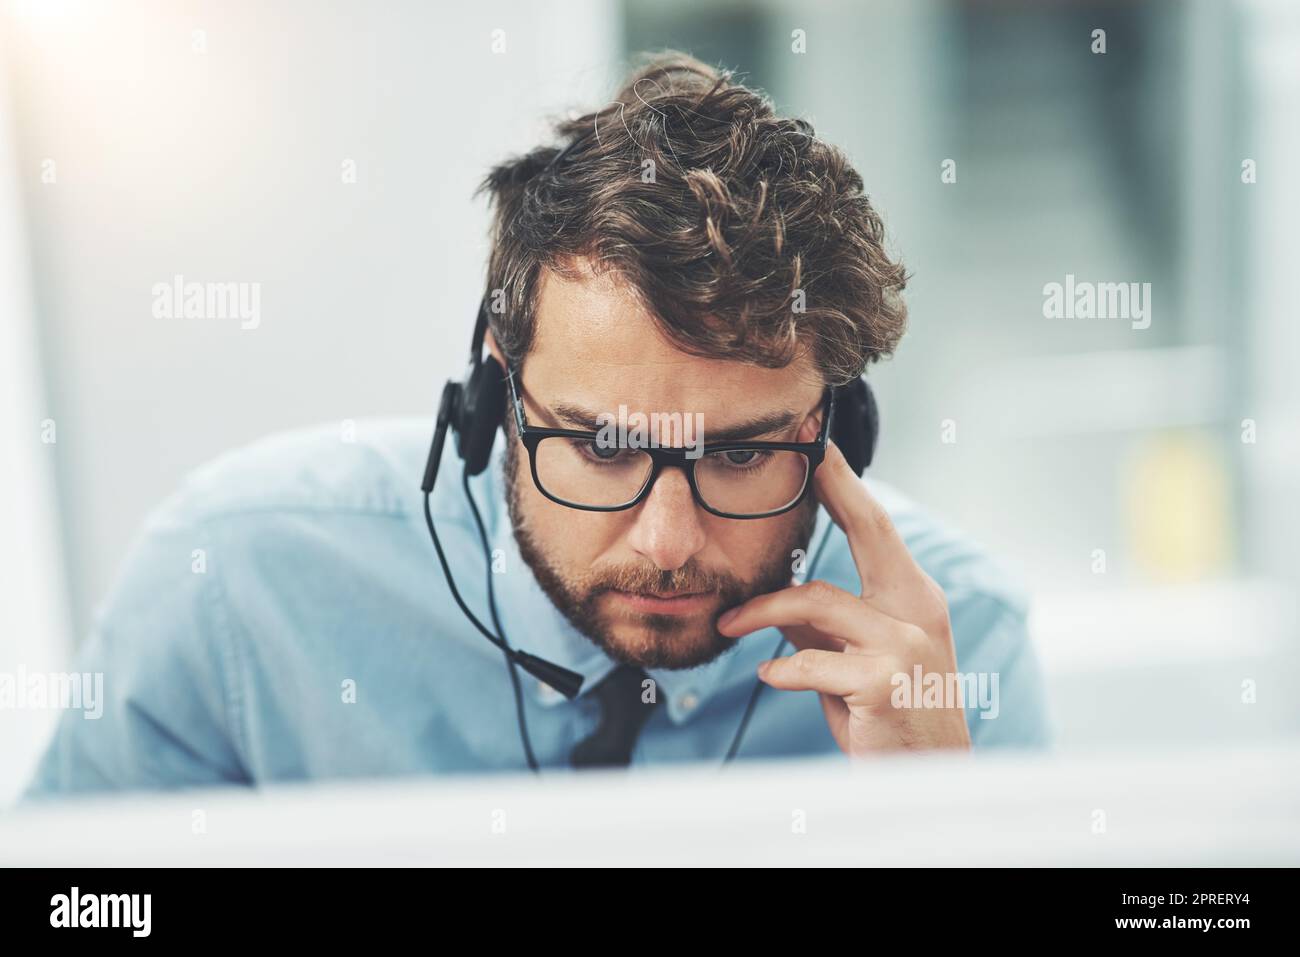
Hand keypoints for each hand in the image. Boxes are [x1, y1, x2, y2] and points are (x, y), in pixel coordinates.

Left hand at [717, 439, 970, 756]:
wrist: (927, 785)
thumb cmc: (888, 722)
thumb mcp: (852, 665)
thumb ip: (822, 627)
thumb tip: (776, 599)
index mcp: (914, 600)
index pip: (876, 529)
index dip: (846, 485)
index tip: (821, 446)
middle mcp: (919, 611)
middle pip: (870, 531)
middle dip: (835, 487)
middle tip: (803, 456)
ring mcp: (906, 644)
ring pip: (816, 602)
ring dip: (761, 611)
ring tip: (729, 625)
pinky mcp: (885, 682)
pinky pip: (810, 662)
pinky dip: (780, 669)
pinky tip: (767, 675)